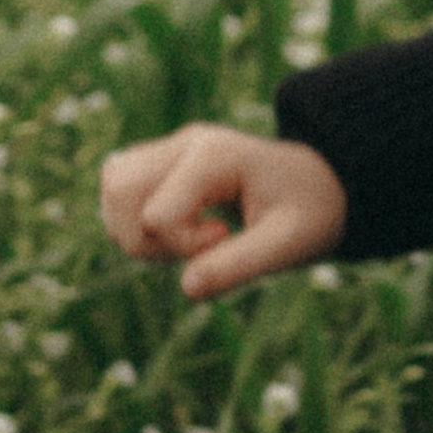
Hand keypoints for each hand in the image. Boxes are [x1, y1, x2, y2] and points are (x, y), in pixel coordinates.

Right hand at [99, 124, 346, 302]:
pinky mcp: (162, 163)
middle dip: (146, 238)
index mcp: (215, 154)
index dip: (185, 246)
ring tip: (188, 239)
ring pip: (112, 187)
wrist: (321, 184)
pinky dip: (135, 221)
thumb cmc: (310, 211)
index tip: (227, 237)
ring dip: (137, 231)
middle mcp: (185, 142)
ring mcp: (171, 148)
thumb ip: (238, 267)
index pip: (158, 213)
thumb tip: (187, 289)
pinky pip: (119, 189)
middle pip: (120, 190)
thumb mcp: (287, 245)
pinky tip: (177, 231)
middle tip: (201, 246)